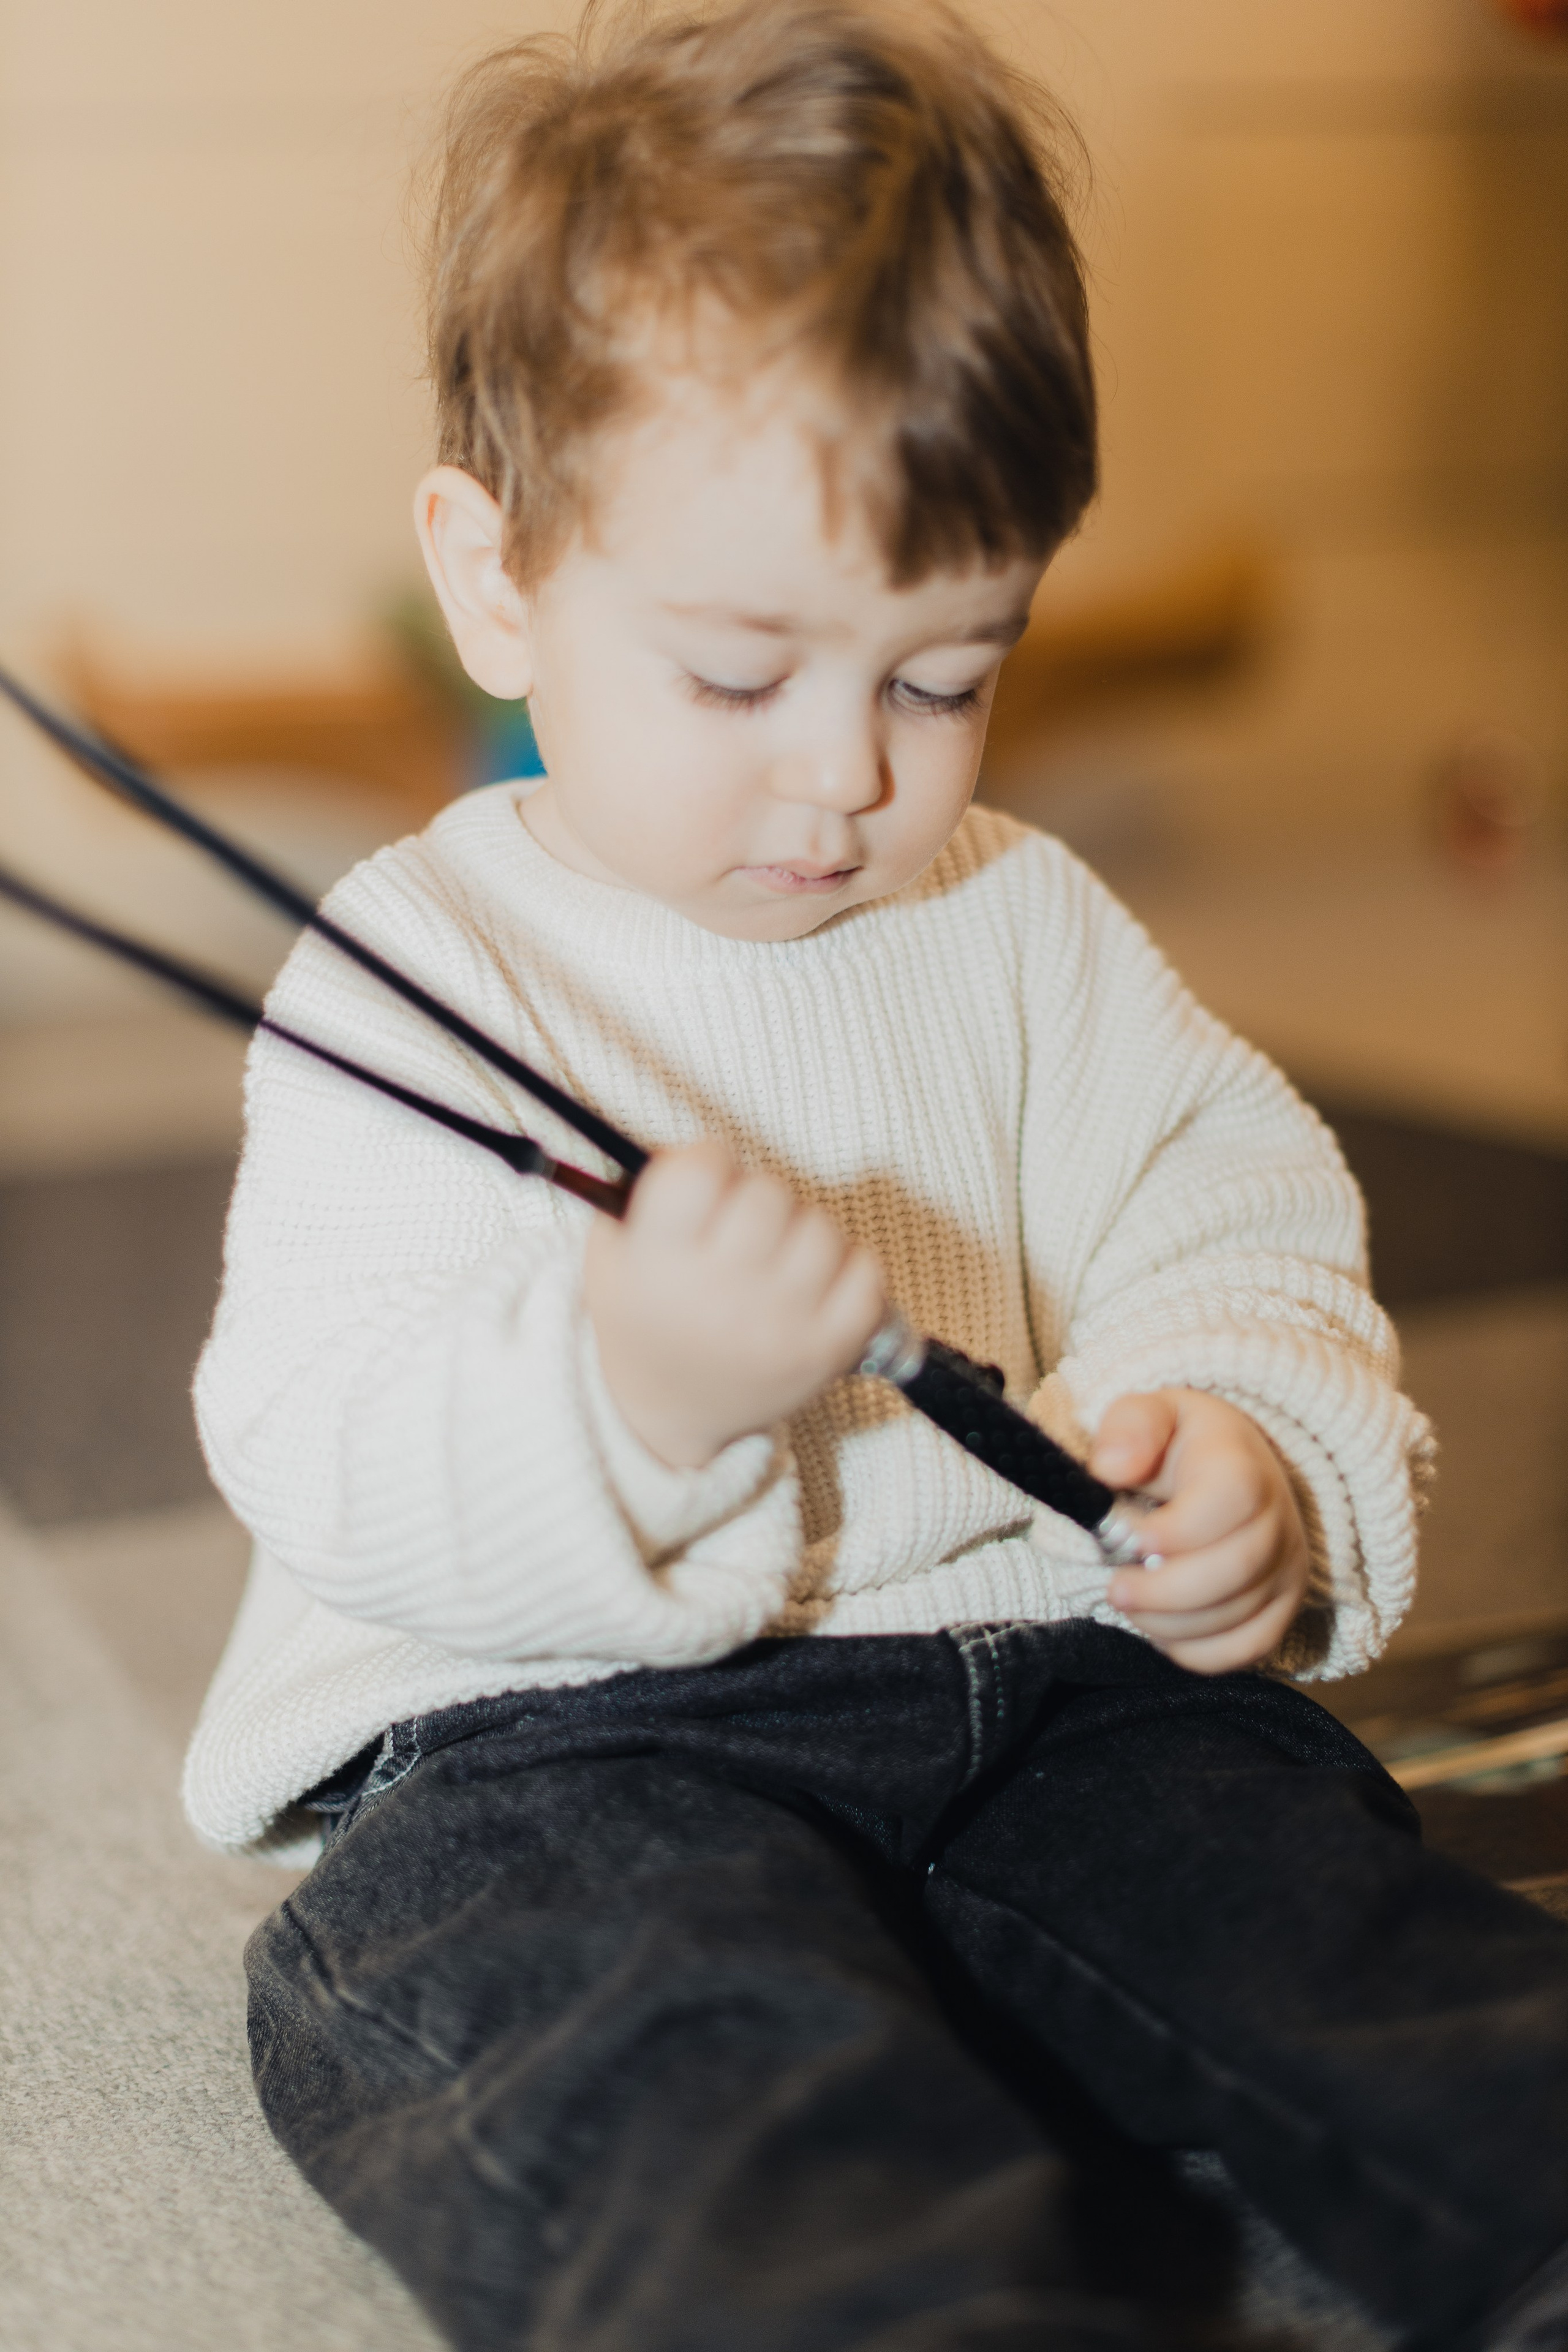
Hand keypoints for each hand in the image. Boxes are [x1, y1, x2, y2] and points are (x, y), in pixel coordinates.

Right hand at [583, 1140, 885, 1469]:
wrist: (669, 1411)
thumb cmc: (647, 1317)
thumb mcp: (614, 1255)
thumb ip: (647, 1192)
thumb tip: (700, 1146)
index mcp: (658, 1264)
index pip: (698, 1171)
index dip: (708, 1161)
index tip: (708, 1178)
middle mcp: (717, 1295)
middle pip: (767, 1194)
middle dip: (756, 1197)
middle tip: (743, 1226)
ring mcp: (778, 1325)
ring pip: (821, 1229)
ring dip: (803, 1231)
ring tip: (777, 1258)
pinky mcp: (826, 1350)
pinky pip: (867, 1273)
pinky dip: (849, 1268)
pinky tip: (816, 1283)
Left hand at [1091, 1389, 1310, 1673]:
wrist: (1232, 1468)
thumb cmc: (1179, 1446)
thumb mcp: (1149, 1414)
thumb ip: (1129, 1428)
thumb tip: (1111, 1467)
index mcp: (1242, 1467)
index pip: (1230, 1501)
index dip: (1176, 1531)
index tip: (1130, 1539)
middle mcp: (1278, 1521)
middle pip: (1234, 1571)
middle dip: (1163, 1591)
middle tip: (1116, 1588)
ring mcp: (1286, 1569)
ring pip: (1236, 1617)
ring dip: (1170, 1623)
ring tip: (1132, 1602)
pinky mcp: (1282, 1609)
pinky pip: (1245, 1651)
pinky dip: (1196, 1651)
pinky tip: (1163, 1627)